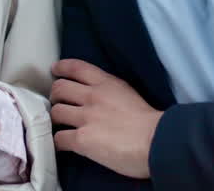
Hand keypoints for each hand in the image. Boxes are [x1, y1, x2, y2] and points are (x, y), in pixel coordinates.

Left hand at [50, 59, 161, 178]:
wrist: (158, 141)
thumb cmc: (152, 122)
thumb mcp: (129, 94)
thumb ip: (111, 92)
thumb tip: (101, 99)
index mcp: (107, 83)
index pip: (76, 67)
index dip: (61, 68)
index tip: (55, 71)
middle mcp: (92, 96)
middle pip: (59, 88)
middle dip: (55, 96)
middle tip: (59, 104)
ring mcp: (85, 117)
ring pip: (56, 112)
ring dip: (56, 120)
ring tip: (62, 126)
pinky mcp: (82, 139)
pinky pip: (59, 138)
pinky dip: (59, 142)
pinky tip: (65, 146)